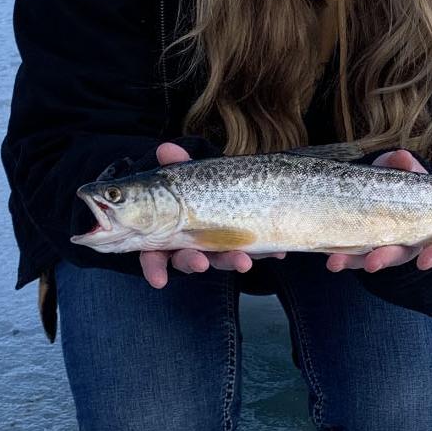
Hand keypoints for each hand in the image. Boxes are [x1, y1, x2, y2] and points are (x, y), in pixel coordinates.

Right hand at [138, 141, 287, 289]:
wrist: (225, 188)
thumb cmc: (192, 189)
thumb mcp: (184, 176)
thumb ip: (175, 166)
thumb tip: (166, 150)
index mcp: (166, 236)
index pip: (154, 257)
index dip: (154, 269)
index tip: (159, 281)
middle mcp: (189, 247)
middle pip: (187, 260)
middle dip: (193, 263)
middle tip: (201, 264)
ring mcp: (215, 249)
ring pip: (220, 260)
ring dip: (231, 261)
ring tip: (244, 261)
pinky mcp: (240, 246)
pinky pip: (252, 253)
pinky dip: (264, 252)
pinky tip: (277, 252)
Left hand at [324, 150, 431, 274]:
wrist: (376, 184)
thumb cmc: (398, 180)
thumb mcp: (401, 168)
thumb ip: (402, 164)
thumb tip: (403, 158)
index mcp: (424, 225)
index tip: (424, 262)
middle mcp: (404, 241)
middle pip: (398, 255)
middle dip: (384, 259)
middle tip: (372, 263)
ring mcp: (381, 246)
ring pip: (370, 259)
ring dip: (353, 262)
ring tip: (337, 262)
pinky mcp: (359, 247)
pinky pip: (350, 256)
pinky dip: (339, 257)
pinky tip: (329, 258)